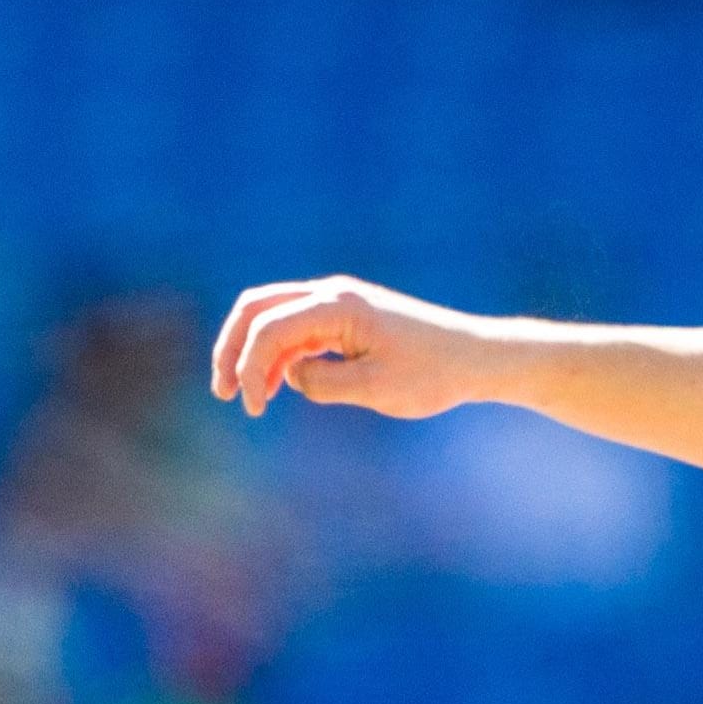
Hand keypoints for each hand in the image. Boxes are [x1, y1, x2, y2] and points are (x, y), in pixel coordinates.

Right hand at [209, 276, 502, 419]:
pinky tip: (278, 386)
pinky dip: (281, 355)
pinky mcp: (347, 319)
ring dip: (254, 353)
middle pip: (257, 309)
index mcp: (337, 305)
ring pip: (274, 318)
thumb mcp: (375, 389)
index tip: (254, 408)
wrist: (478, 358)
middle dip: (233, 348)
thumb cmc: (434, 374)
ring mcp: (339, 304)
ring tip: (250, 398)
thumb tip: (291, 375)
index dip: (250, 368)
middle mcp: (332, 295)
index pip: (269, 328)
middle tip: (224, 392)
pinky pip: (298, 330)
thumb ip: (321, 383)